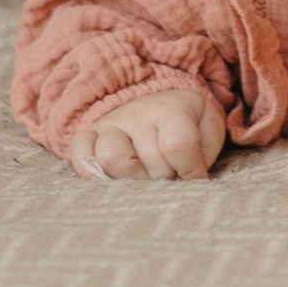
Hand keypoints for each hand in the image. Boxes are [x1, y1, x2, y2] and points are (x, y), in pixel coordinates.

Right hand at [70, 87, 224, 180]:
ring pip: (111, 158)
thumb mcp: (207, 130)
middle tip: (170, 176)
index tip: (195, 177)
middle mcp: (137, 114)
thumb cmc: (187, 125)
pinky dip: (92, 173)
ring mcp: (110, 124)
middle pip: (147, 160)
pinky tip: (113, 180)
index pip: (177, 145)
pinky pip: (80, 154)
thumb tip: (190, 183)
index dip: (190, 170)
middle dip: (164, 178)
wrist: (158, 103)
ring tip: (144, 179)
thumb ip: (202, 155)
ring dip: (133, 179)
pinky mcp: (89, 135)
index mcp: (172, 108)